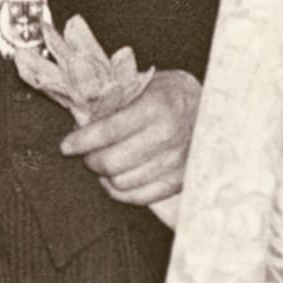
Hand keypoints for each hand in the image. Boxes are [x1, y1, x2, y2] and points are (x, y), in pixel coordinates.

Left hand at [60, 69, 198, 208]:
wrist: (215, 110)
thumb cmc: (171, 96)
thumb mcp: (144, 84)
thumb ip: (112, 100)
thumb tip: (79, 120)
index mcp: (158, 107)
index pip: (108, 131)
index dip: (81, 141)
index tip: (67, 145)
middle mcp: (169, 136)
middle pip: (111, 162)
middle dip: (91, 159)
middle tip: (87, 153)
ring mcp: (177, 162)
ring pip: (122, 182)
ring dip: (105, 175)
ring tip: (104, 163)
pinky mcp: (180, 182)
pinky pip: (139, 197)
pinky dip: (121, 191)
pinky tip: (118, 177)